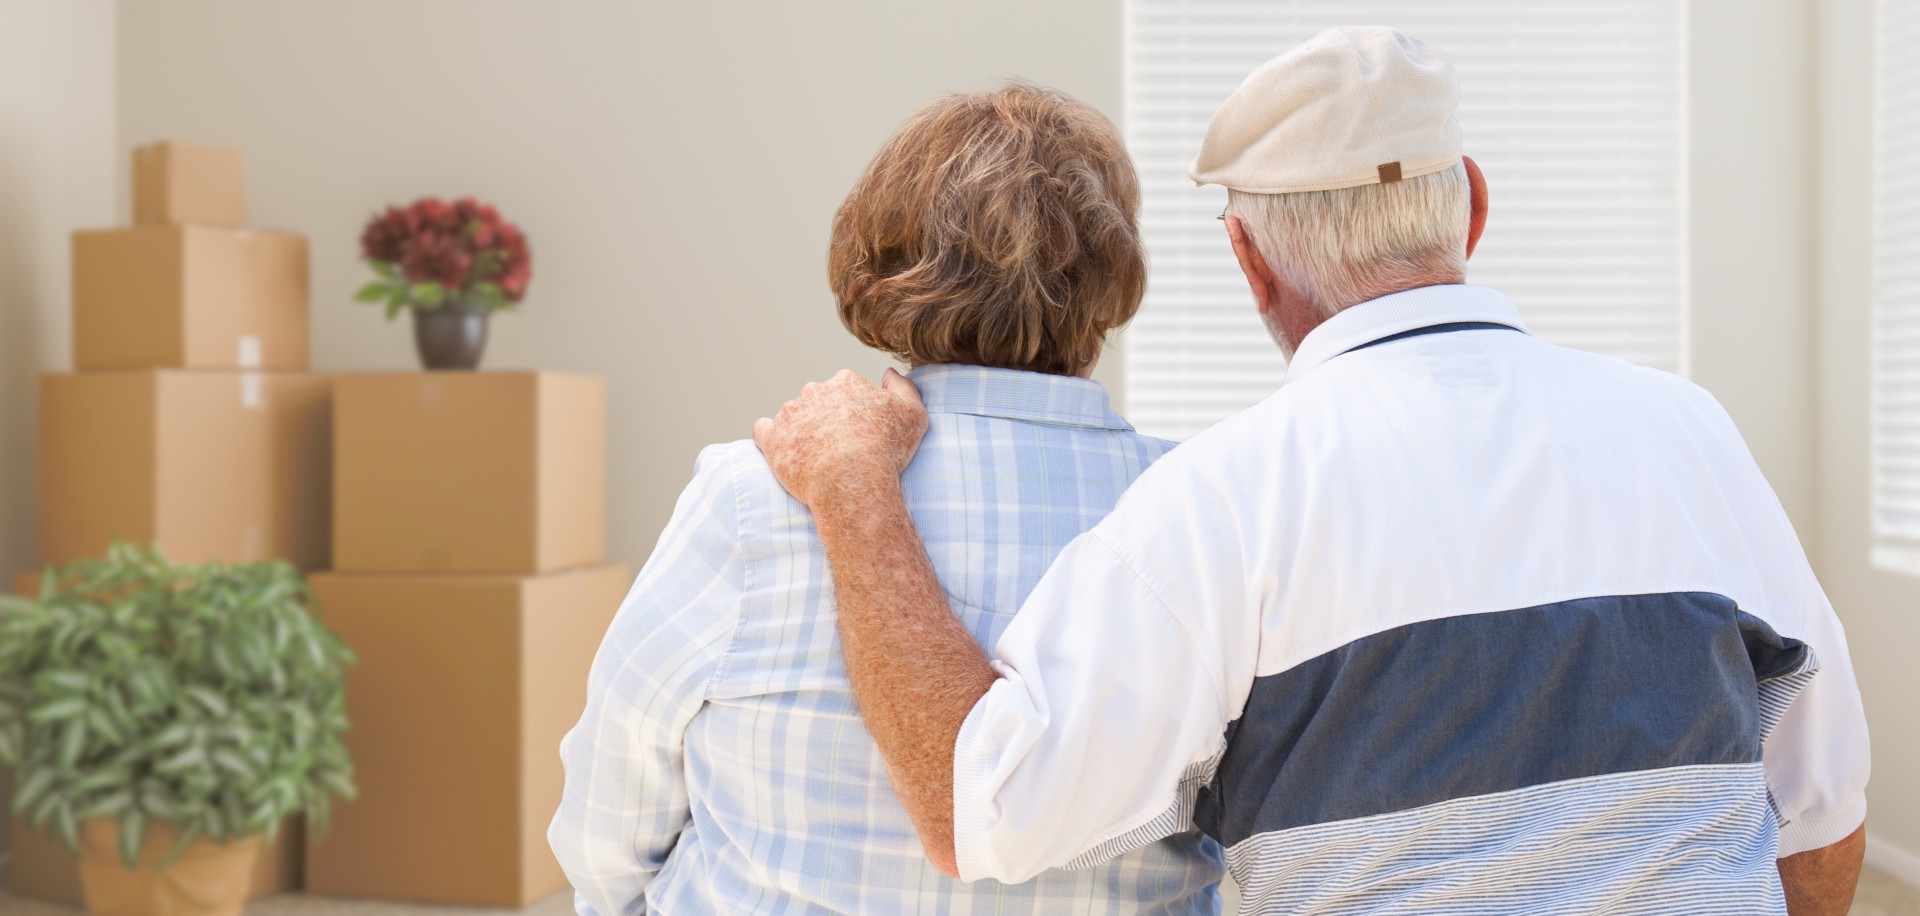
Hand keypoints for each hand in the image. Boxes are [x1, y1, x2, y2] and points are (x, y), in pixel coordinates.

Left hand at [753, 368, 927, 510]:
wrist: (852, 479)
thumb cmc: (886, 450)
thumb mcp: (914, 415)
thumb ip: (904, 388)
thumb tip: (888, 374)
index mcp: (846, 382)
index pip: (847, 390)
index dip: (855, 412)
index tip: (861, 432)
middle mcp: (815, 390)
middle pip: (819, 400)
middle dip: (826, 418)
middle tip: (838, 447)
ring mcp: (790, 412)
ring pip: (793, 416)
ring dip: (801, 430)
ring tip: (814, 457)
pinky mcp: (772, 436)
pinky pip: (764, 431)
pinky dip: (771, 438)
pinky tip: (781, 450)